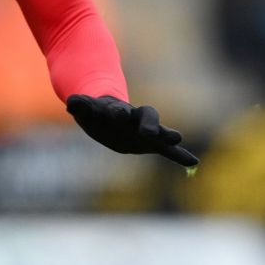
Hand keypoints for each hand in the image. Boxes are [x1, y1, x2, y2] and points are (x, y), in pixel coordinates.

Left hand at [65, 94, 198, 167]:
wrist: (105, 116)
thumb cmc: (94, 112)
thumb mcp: (85, 108)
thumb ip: (80, 105)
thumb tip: (70, 102)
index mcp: (121, 110)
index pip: (122, 109)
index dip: (122, 113)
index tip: (121, 115)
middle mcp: (137, 119)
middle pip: (148, 117)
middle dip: (150, 125)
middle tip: (150, 134)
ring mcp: (145, 132)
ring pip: (160, 133)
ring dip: (167, 136)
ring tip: (178, 139)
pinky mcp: (150, 144)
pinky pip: (167, 150)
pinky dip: (179, 155)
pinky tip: (194, 163)